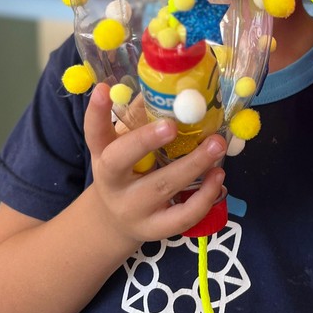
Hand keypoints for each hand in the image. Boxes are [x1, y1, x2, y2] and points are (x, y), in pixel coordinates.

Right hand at [84, 83, 226, 249]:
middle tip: (173, 124)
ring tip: (216, 146)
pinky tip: (219, 177)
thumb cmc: (127, 171)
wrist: (115, 221)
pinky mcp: (155, 229)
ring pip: (161, 187)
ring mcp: (133, 209)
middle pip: (120, 161)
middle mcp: (112, 182)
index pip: (94, 132)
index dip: (96, 111)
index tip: (104, 89)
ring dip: (193, 165)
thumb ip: (141, 116)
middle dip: (146, 140)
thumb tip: (170, 82)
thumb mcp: (123, 146)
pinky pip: (182, 216)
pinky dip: (204, 197)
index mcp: (102, 155)